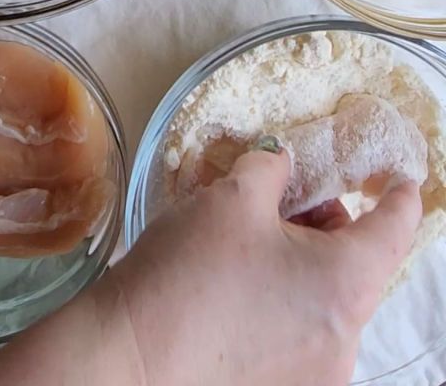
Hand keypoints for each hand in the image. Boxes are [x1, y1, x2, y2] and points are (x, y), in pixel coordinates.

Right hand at [113, 146, 421, 385]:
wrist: (130, 357)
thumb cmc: (189, 270)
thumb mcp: (234, 197)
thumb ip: (272, 169)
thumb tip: (283, 164)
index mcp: (346, 284)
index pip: (396, 230)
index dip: (398, 195)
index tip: (395, 178)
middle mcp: (345, 340)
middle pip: (357, 266)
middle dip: (327, 227)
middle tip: (282, 203)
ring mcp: (316, 375)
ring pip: (329, 303)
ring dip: (304, 266)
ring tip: (250, 245)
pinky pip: (303, 335)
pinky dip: (286, 304)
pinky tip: (240, 289)